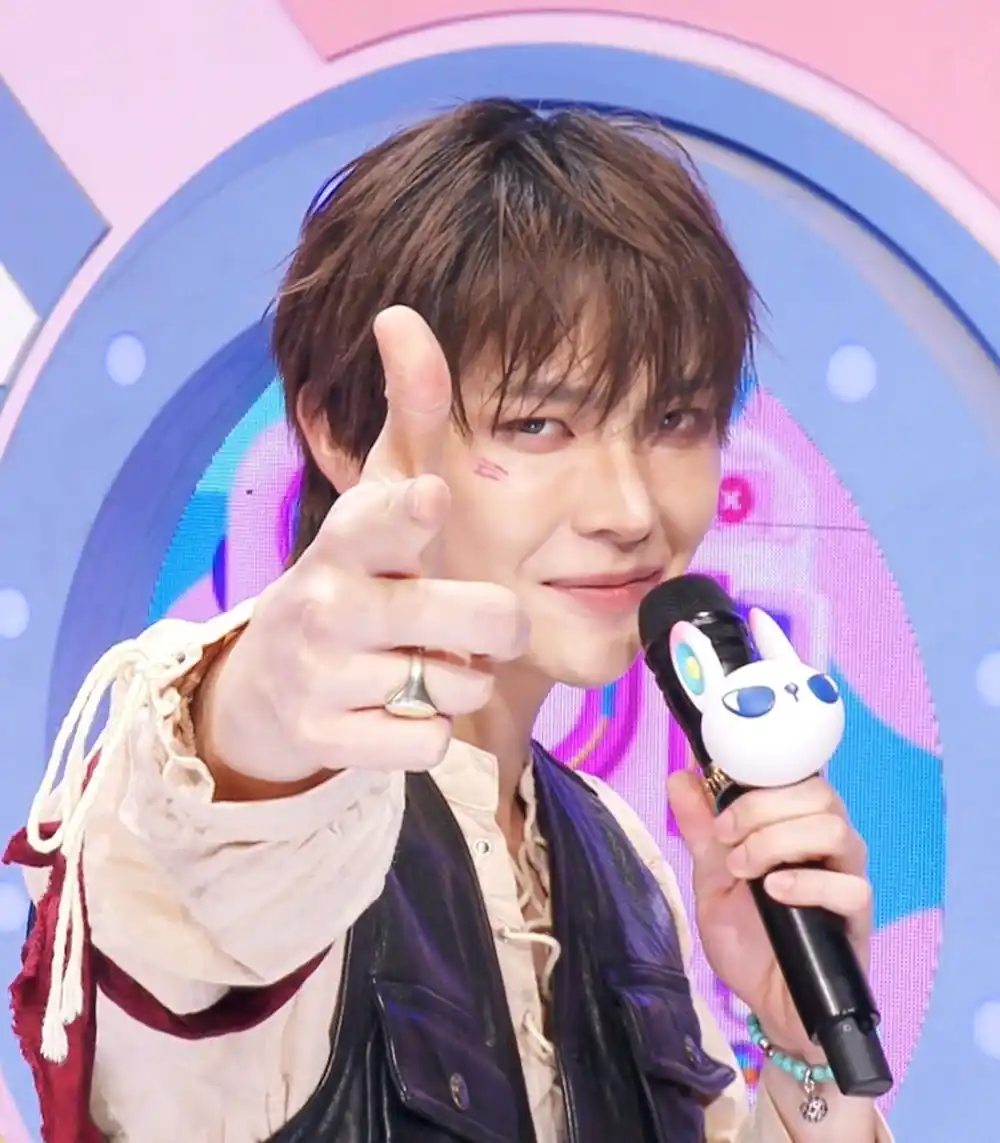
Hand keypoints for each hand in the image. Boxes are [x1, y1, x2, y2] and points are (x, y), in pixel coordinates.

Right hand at [200, 306, 528, 785]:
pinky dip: (431, 732)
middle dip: (498, 623)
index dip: (410, 514)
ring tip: (422, 661)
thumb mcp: (378, 495)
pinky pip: (429, 744)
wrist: (271, 682)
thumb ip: (411, 416)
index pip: (382, 519)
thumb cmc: (357, 571)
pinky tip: (399, 709)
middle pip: (477, 620)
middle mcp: (332, 601)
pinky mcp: (326, 739)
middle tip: (479, 620)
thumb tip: (402, 314)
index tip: (429, 499)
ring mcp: (324, 675)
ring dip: (461, 678)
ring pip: (461, 686)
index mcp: (351, 535)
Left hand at [668, 770, 872, 1059]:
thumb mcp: (711, 878)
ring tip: (744, 869)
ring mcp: (847, 878)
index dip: (763, 774)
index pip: (800, 775)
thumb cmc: (747, 937)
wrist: (767, 1003)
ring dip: (778, 841)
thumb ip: (700, 829)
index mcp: (797, 826)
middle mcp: (829, 844)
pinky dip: (808, 882)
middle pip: (820, 795)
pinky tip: (775, 892)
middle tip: (726, 836)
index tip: (719, 795)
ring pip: (836, 830)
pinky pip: (851, 887)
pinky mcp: (857, 919)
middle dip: (762, 808)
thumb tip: (680, 776)